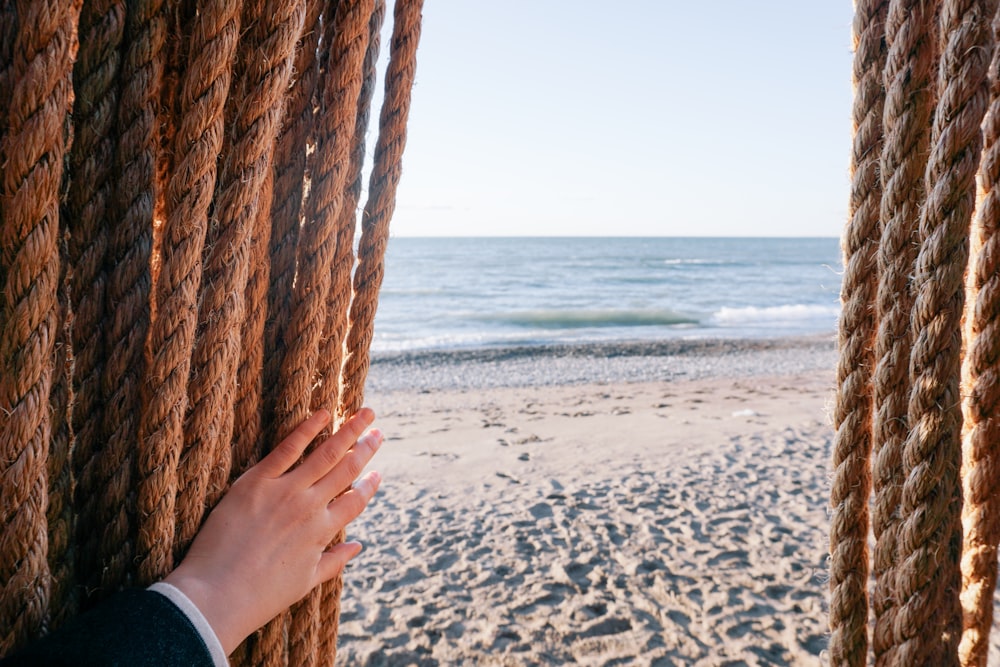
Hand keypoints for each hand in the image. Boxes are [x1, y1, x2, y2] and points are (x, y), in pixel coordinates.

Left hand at [163, 408, 382, 653]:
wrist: (215, 596)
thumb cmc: (259, 596)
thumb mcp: (304, 583)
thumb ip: (334, 561)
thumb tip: (358, 546)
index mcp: (322, 533)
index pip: (354, 502)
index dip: (368, 486)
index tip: (377, 473)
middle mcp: (309, 508)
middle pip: (346, 470)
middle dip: (365, 449)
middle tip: (378, 432)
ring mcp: (284, 492)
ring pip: (325, 454)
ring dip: (348, 432)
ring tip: (365, 414)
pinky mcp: (256, 482)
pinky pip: (287, 449)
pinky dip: (307, 429)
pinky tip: (323, 414)